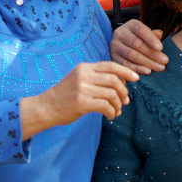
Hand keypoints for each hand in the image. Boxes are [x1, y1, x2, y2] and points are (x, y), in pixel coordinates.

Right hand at [19, 62, 138, 138]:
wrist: (45, 107)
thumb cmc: (64, 95)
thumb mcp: (78, 79)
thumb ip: (96, 77)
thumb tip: (120, 81)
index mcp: (85, 67)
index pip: (110, 65)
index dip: (126, 71)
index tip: (136, 78)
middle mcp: (84, 75)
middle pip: (114, 79)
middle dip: (124, 90)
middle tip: (126, 100)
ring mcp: (83, 88)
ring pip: (112, 93)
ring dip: (119, 103)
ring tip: (118, 110)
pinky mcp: (82, 102)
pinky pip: (105, 106)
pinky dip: (112, 111)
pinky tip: (111, 116)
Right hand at [110, 19, 166, 74]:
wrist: (123, 44)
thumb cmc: (139, 38)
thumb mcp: (145, 34)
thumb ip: (153, 34)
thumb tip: (159, 35)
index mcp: (131, 25)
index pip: (142, 30)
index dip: (152, 39)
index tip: (161, 48)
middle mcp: (120, 33)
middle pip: (137, 44)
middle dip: (153, 54)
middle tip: (164, 61)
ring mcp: (115, 45)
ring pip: (132, 55)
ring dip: (147, 62)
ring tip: (159, 67)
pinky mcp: (113, 57)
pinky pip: (126, 64)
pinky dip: (138, 69)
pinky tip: (148, 71)